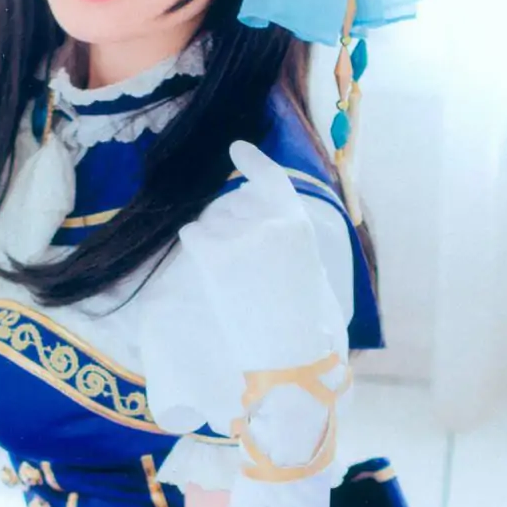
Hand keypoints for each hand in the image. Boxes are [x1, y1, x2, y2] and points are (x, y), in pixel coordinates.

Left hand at [176, 142, 343, 375]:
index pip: (272, 181)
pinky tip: (209, 266)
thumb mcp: (312, 272)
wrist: (287, 357)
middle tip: (242, 261)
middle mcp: (269, 224)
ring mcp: (239, 239)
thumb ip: (291, 243)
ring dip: (215, 240)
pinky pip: (194, 234)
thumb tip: (270, 230)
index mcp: (299, 225)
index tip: (236, 149)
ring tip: (232, 275)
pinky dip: (197, 246)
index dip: (252, 162)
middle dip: (232, 222)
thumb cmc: (307, 325)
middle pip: (236, 203)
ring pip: (211, 221)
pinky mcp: (214, 258)